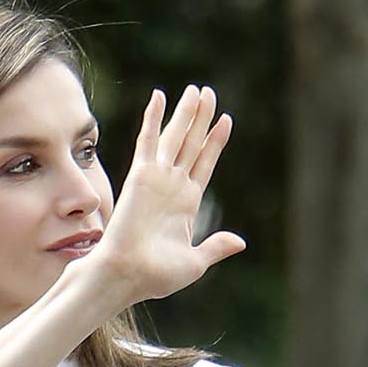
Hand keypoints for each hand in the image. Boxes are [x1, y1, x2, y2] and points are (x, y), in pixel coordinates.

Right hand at [95, 83, 245, 304]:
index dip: (215, 142)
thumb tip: (241, 242)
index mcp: (187, 204)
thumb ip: (216, 247)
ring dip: (186, 113)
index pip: (204, 164)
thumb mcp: (195, 263)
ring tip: (197, 89)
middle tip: (210, 93)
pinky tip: (160, 96)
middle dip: (201, 119)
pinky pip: (149, 140)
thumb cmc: (155, 276)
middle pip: (191, 144)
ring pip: (175, 137)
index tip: (226, 120)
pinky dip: (154, 118)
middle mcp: (173, 187)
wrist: (127, 275)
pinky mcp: (140, 175)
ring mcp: (157, 179)